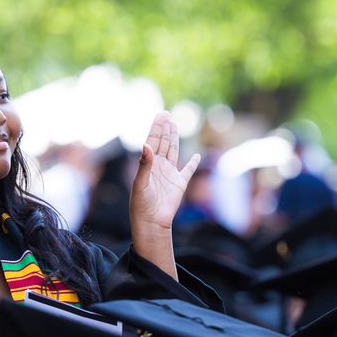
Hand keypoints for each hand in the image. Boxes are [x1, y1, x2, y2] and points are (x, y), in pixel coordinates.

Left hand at [130, 111, 200, 231]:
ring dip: (174, 138)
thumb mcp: (140, 183)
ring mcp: (170, 174)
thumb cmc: (141, 204)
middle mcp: (159, 166)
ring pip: (173, 151)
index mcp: (148, 164)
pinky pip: (189, 170)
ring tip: (174, 125)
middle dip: (165, 128)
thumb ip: (144, 164)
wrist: (151, 222)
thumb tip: (146, 145)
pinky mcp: (180, 184)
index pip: (152, 141)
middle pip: (163, 143)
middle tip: (167, 114)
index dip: (156, 127)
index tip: (161, 115)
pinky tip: (196, 155)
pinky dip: (194, 163)